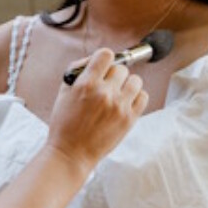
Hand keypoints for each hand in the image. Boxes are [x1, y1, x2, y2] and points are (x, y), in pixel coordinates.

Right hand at [45, 49, 147, 173]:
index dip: (104, 59)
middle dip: (113, 75)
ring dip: (127, 85)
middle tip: (106, 86)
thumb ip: (79, 72)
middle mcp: (105, 92)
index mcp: (86, 84)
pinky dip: (136, 97)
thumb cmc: (64, 125)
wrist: (71, 153)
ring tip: (118, 95)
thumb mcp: (63, 93)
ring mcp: (119, 106)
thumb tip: (95, 60)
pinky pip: (143, 96)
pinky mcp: (130, 119)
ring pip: (135, 80)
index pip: (106, 54)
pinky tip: (125, 103)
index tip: (103, 66)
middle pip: (121, 68)